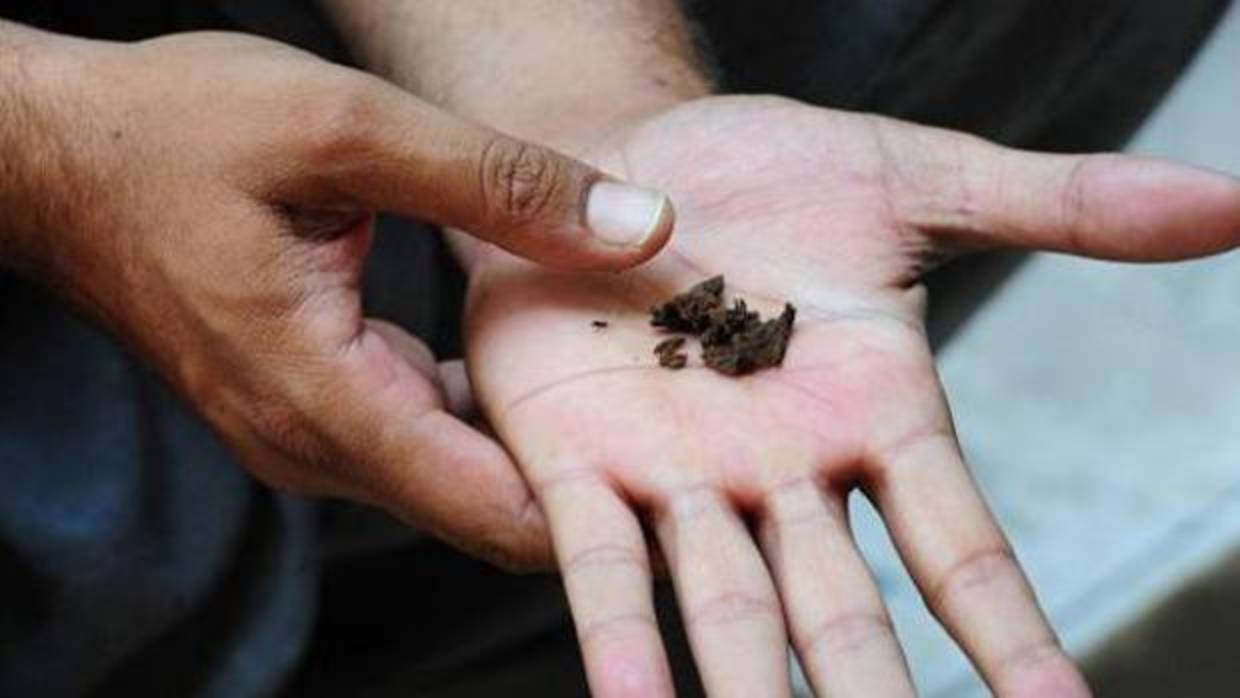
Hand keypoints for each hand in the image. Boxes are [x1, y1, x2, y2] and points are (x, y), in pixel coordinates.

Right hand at [5, 29, 674, 566]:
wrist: (58, 157)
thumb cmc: (175, 131)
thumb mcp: (348, 130)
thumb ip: (500, 184)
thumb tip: (640, 225)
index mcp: (324, 396)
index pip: (494, 510)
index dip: (604, 509)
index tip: (693, 483)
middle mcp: (314, 445)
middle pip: (486, 508)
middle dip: (591, 479)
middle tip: (690, 426)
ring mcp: (306, 434)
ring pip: (455, 478)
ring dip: (542, 444)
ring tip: (632, 388)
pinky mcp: (308, 405)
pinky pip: (420, 435)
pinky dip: (485, 411)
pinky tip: (537, 358)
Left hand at [462, 96, 1239, 695]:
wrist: (628, 151)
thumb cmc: (772, 174)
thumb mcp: (917, 180)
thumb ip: (1055, 205)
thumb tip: (1226, 202)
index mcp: (877, 417)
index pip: (960, 551)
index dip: (1011, 637)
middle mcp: (785, 473)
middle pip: (845, 614)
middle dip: (873, 696)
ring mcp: (681, 475)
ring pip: (729, 612)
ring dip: (751, 694)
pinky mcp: (579, 459)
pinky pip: (604, 567)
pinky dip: (621, 642)